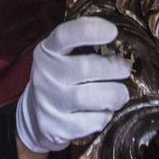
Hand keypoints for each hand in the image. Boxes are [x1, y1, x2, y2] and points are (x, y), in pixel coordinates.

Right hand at [15, 17, 131, 154]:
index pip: (64, 36)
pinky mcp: (57, 127)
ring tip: (120, 93)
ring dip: (115, 94)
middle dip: (114, 68)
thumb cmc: (60, 79)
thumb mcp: (62, 56)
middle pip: (86, 68)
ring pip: (92, 97)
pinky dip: (105, 116)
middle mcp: (45, 75)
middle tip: (124, 69)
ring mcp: (49, 103)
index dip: (90, 30)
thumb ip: (84, 46)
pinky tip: (103, 111)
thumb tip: (123, 43)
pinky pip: (92, 122)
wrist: (34, 117)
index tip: (113, 32)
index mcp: (47, 51)